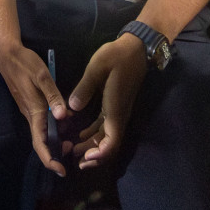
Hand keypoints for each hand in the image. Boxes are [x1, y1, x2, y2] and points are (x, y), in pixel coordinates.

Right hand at [0, 41, 69, 175]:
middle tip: (72, 149)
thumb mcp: (42, 76)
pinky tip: (64, 120)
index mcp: (34, 112)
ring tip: (71, 136)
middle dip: (56, 151)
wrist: (7, 54)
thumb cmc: (24, 63)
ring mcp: (29, 110)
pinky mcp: (30, 104)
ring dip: (56, 138)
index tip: (62, 170)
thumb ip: (53, 96)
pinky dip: (53, 127)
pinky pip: (42, 122)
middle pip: (42, 142)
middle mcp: (31, 115)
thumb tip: (63, 117)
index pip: (40, 143)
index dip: (50, 160)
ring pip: (42, 132)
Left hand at [66, 33, 146, 168]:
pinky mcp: (116, 107)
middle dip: (94, 156)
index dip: (100, 153)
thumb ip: (84, 88)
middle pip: (109, 144)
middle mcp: (119, 115)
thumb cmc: (117, 56)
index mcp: (116, 109)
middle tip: (75, 161)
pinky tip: (80, 136)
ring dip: (92, 147)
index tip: (86, 157)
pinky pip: (105, 127)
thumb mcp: (97, 68)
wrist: (136, 48)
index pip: (112, 141)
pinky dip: (93, 135)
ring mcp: (118, 112)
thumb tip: (73, 107)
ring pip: (107, 137)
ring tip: (73, 152)